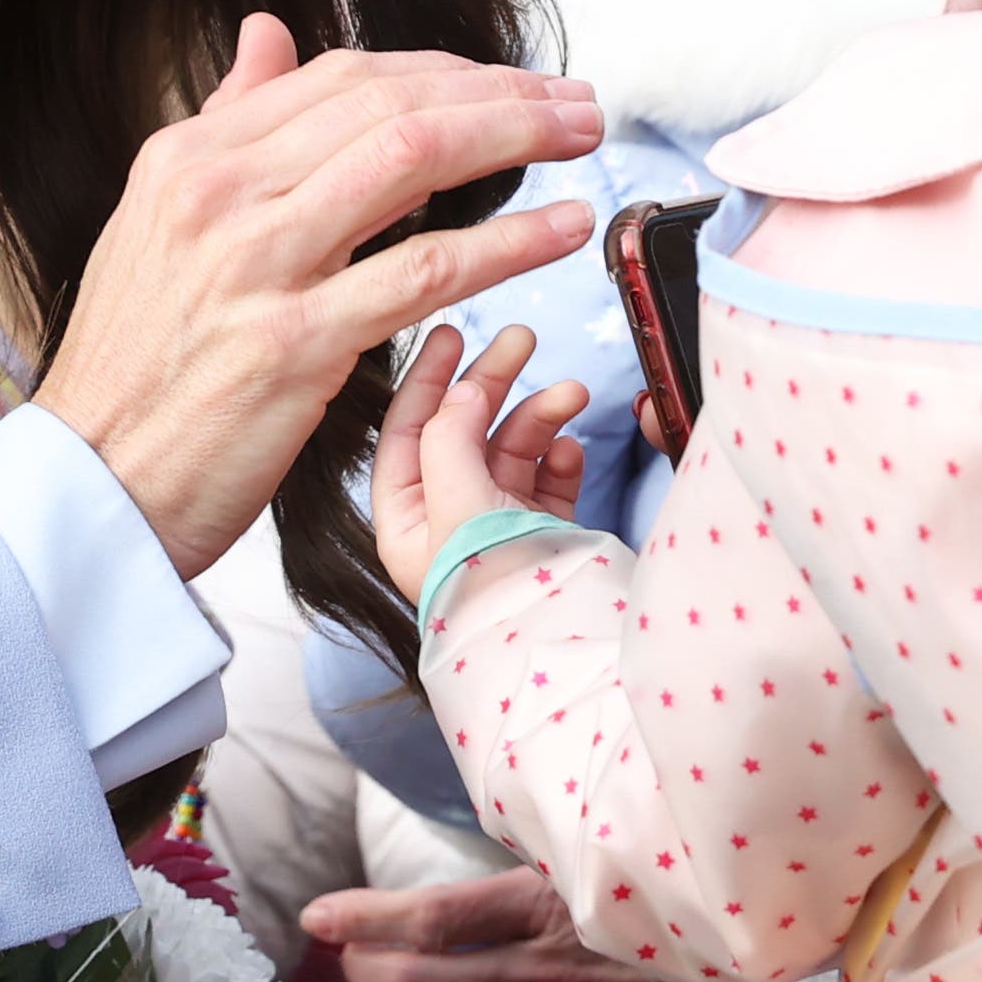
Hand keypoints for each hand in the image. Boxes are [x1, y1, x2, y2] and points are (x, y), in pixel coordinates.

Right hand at [35, 16, 601, 575]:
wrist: (89, 483)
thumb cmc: (134, 364)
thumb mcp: (157, 221)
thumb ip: (225, 123)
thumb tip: (267, 33)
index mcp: (190, 156)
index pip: (341, 77)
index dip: (443, 70)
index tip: (510, 82)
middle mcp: (221, 193)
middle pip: (390, 102)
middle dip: (500, 93)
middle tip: (575, 101)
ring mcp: (258, 264)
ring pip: (414, 159)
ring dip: (519, 138)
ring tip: (585, 139)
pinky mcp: (295, 344)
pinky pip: (426, 271)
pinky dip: (509, 242)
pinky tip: (563, 228)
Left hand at [299, 868, 706, 981]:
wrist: (757, 977)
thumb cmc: (680, 900)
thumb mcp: (608, 856)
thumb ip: (542, 858)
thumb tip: (491, 834)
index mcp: (544, 908)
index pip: (428, 915)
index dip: (362, 916)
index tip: (319, 915)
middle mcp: (538, 975)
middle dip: (365, 966)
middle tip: (352, 954)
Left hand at [372, 320, 588, 600]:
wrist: (564, 648)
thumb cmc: (499, 595)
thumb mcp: (458, 509)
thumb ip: (452, 439)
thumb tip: (464, 389)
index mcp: (409, 521)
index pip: (408, 432)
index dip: (428, 379)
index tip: (452, 333)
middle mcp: (449, 522)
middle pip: (464, 431)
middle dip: (493, 382)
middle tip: (521, 338)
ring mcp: (499, 526)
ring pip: (513, 448)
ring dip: (541, 413)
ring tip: (573, 392)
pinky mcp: (544, 533)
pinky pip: (548, 478)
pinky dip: (559, 455)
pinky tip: (569, 449)